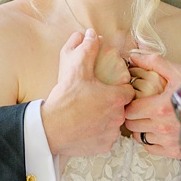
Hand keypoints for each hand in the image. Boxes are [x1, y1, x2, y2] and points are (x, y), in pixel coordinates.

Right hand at [41, 28, 127, 159]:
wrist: (51, 129)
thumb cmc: (65, 98)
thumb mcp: (75, 69)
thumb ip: (87, 50)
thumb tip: (92, 34)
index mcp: (117, 98)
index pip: (128, 90)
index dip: (119, 87)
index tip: (108, 87)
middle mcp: (119, 117)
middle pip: (121, 108)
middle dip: (111, 103)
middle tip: (93, 100)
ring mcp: (112, 134)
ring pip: (114, 124)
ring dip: (105, 119)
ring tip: (87, 114)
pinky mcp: (104, 146)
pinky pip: (105, 138)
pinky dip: (98, 134)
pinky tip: (85, 128)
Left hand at [123, 46, 180, 158]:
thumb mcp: (178, 73)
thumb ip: (155, 63)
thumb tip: (133, 56)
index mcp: (159, 108)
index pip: (129, 110)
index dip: (129, 104)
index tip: (135, 100)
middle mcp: (162, 127)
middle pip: (131, 124)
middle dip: (133, 116)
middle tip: (140, 109)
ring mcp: (168, 142)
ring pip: (140, 137)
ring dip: (141, 128)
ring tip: (149, 119)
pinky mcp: (174, 152)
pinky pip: (150, 148)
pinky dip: (150, 141)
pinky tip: (157, 131)